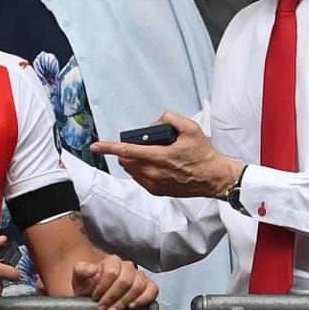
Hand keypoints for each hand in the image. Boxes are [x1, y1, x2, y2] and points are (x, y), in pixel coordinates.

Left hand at [72, 254, 157, 309]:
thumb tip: (92, 269)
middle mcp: (127, 267)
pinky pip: (152, 290)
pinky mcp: (148, 286)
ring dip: (124, 302)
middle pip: (125, 280)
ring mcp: (138, 276)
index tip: (95, 298)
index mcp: (111, 261)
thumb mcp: (79, 279)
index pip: (112, 271)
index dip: (103, 287)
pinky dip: (144, 299)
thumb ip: (81, 270)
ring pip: (137, 286)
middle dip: (113, 297)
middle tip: (103, 308)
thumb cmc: (89, 288)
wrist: (97, 298)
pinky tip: (132, 306)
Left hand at [89, 111, 242, 198]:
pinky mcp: (157, 191)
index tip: (95, 146)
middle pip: (127, 160)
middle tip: (146, 145)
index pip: (127, 151)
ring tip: (154, 155)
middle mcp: (153, 173)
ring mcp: (154, 184)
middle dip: (129, 150)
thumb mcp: (190, 128)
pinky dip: (141, 170)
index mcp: (159, 157)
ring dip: (134, 160)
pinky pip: (140, 178)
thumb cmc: (203, 154)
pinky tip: (156, 165)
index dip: (108, 148)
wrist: (213, 178)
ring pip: (132, 170)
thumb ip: (169, 118)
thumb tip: (154, 124)